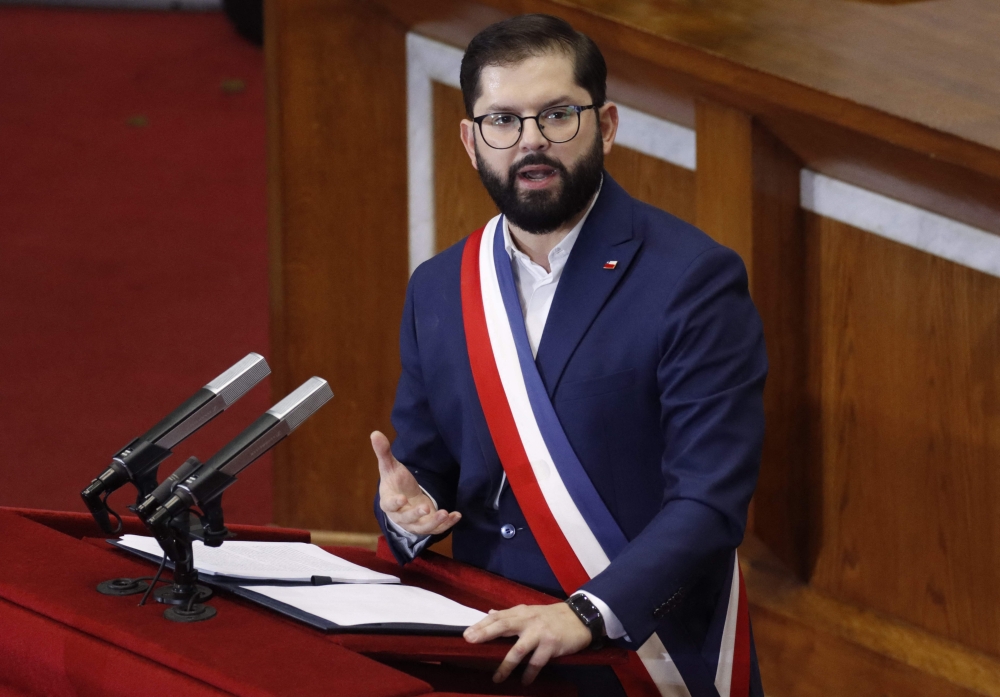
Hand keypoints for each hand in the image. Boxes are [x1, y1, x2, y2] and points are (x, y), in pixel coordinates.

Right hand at [372, 431, 460, 535]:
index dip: (395, 503)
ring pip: (423, 528)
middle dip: (416, 515)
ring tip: (446, 513)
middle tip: (426, 508)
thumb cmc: (396, 482)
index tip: (402, 499)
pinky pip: (437, 528)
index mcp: (388, 502)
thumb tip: (375, 433)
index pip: (389, 505)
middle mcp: (400, 516)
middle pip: (406, 519)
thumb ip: (383, 452)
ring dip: (434, 522)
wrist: (405, 497)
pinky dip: (447, 524)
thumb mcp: (390, 466)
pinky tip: (457, 515)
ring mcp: (414, 523)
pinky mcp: (427, 525)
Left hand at [463, 602, 592, 684]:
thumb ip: (510, 614)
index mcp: (522, 612)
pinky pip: (537, 662)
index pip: (498, 616)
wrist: (580, 618)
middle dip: (486, 633)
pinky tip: (524, 682)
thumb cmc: (552, 616)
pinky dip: (529, 673)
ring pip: (519, 649)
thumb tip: (490, 612)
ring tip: (497, 678)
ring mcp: (540, 633)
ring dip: (506, 665)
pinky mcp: (551, 645)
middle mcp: (528, 620)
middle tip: (470, 641)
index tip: (467, 634)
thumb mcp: (530, 611)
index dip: (482, 624)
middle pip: (503, 625)